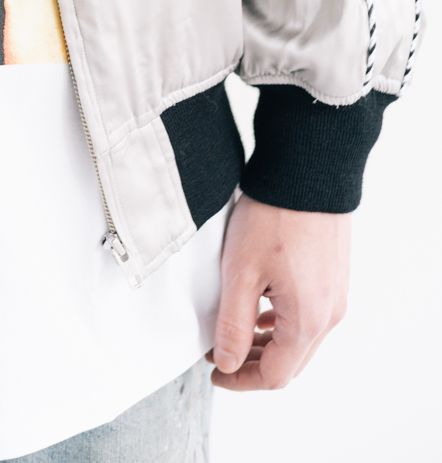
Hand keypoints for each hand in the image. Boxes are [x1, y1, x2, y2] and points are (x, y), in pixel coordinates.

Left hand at [208, 192, 349, 389]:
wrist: (308, 170)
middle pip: (292, 361)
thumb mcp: (241, 272)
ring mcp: (336, 293)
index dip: (241, 379)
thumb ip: (234, 324)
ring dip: (269, 343)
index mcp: (308, 320)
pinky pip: (310, 314)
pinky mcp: (334, 274)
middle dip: (254, 364)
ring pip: (302, 339)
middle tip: (221, 354)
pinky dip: (284, 322)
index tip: (215, 371)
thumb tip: (228, 363)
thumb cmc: (274, 216)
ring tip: (236, 332)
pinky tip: (263, 309)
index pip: (275, 375)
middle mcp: (330, 313)